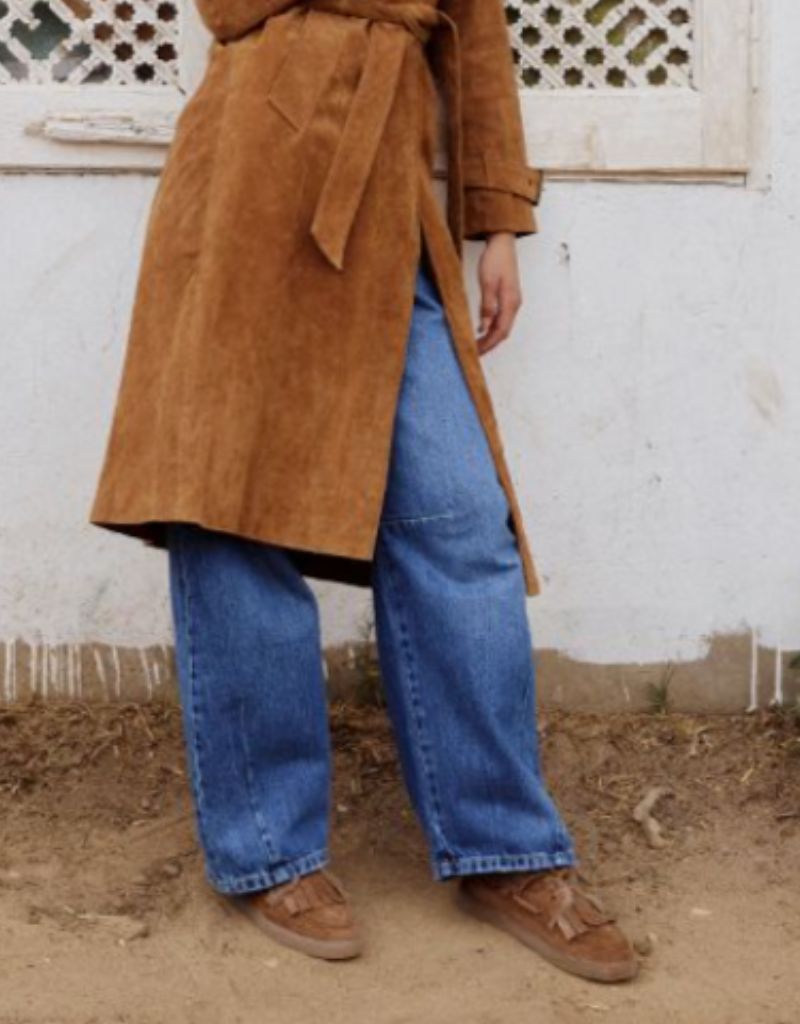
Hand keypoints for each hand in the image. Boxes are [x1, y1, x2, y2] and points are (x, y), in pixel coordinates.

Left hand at [476, 232, 522, 355]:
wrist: (502, 243)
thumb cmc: (495, 260)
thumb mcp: (487, 283)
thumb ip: (487, 306)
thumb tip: (485, 328)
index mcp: (510, 302)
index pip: (500, 331)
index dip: (488, 344)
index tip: (476, 352)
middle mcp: (514, 304)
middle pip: (503, 332)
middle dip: (490, 344)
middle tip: (474, 352)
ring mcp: (513, 301)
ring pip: (504, 326)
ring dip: (491, 337)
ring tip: (477, 345)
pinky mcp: (508, 297)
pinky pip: (503, 319)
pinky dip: (493, 328)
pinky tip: (483, 330)